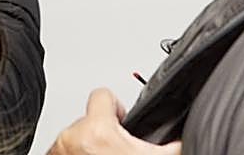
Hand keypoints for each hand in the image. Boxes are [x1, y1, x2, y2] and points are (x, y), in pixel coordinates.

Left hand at [48, 89, 181, 154]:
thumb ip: (170, 146)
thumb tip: (186, 138)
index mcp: (98, 131)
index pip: (103, 95)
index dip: (116, 106)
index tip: (121, 120)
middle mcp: (71, 138)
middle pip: (89, 119)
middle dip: (102, 135)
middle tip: (114, 154)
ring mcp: (57, 151)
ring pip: (74, 138)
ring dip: (86, 149)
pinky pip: (61, 152)